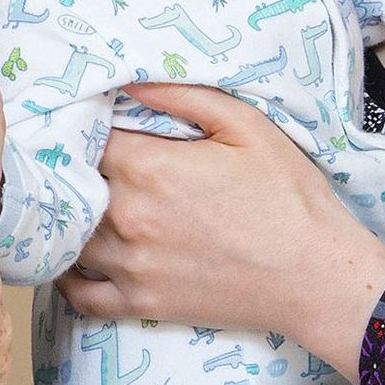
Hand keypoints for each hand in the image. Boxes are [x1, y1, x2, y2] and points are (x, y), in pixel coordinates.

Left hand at [59, 82, 384, 366]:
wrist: (317, 277)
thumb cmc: (289, 198)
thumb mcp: (247, 127)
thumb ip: (182, 97)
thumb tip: (128, 82)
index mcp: (149, 167)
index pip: (86, 137)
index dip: (87, 127)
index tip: (94, 125)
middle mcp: (127, 216)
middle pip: (73, 185)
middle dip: (76, 170)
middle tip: (86, 162)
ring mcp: (129, 264)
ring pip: (70, 236)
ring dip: (72, 218)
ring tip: (81, 204)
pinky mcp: (140, 302)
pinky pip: (79, 295)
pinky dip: (67, 278)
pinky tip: (75, 259)